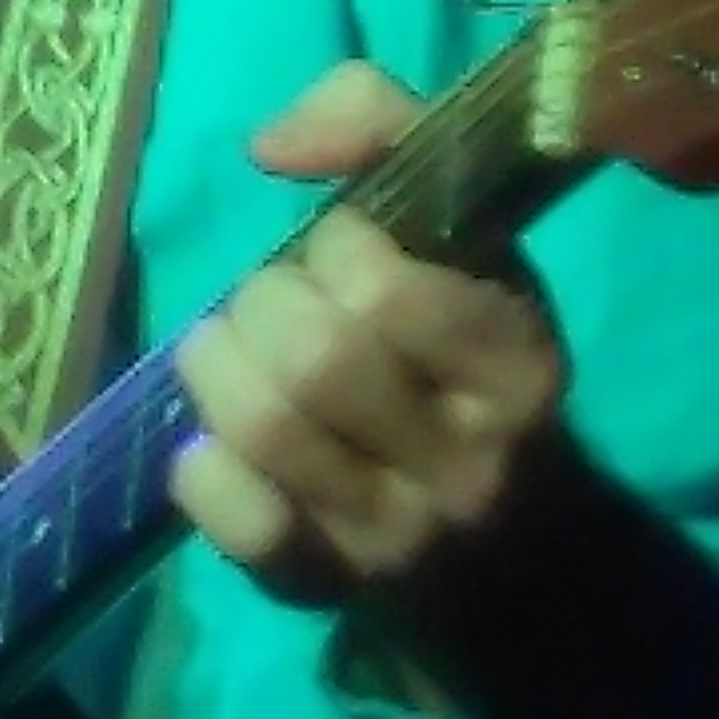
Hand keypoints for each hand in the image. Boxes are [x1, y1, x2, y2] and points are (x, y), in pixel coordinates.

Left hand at [171, 59, 566, 606]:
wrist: (511, 544)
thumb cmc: (467, 355)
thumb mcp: (466, 229)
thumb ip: (380, 130)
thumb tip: (270, 144)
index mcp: (518, 366)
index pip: (385, 289)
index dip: (336, 246)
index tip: (344, 248)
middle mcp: (468, 463)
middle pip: (315, 360)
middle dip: (263, 302)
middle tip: (273, 300)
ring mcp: (397, 537)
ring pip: (263, 429)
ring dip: (215, 364)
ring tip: (226, 349)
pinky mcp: (324, 588)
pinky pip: (233, 519)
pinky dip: (201, 467)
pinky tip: (216, 443)